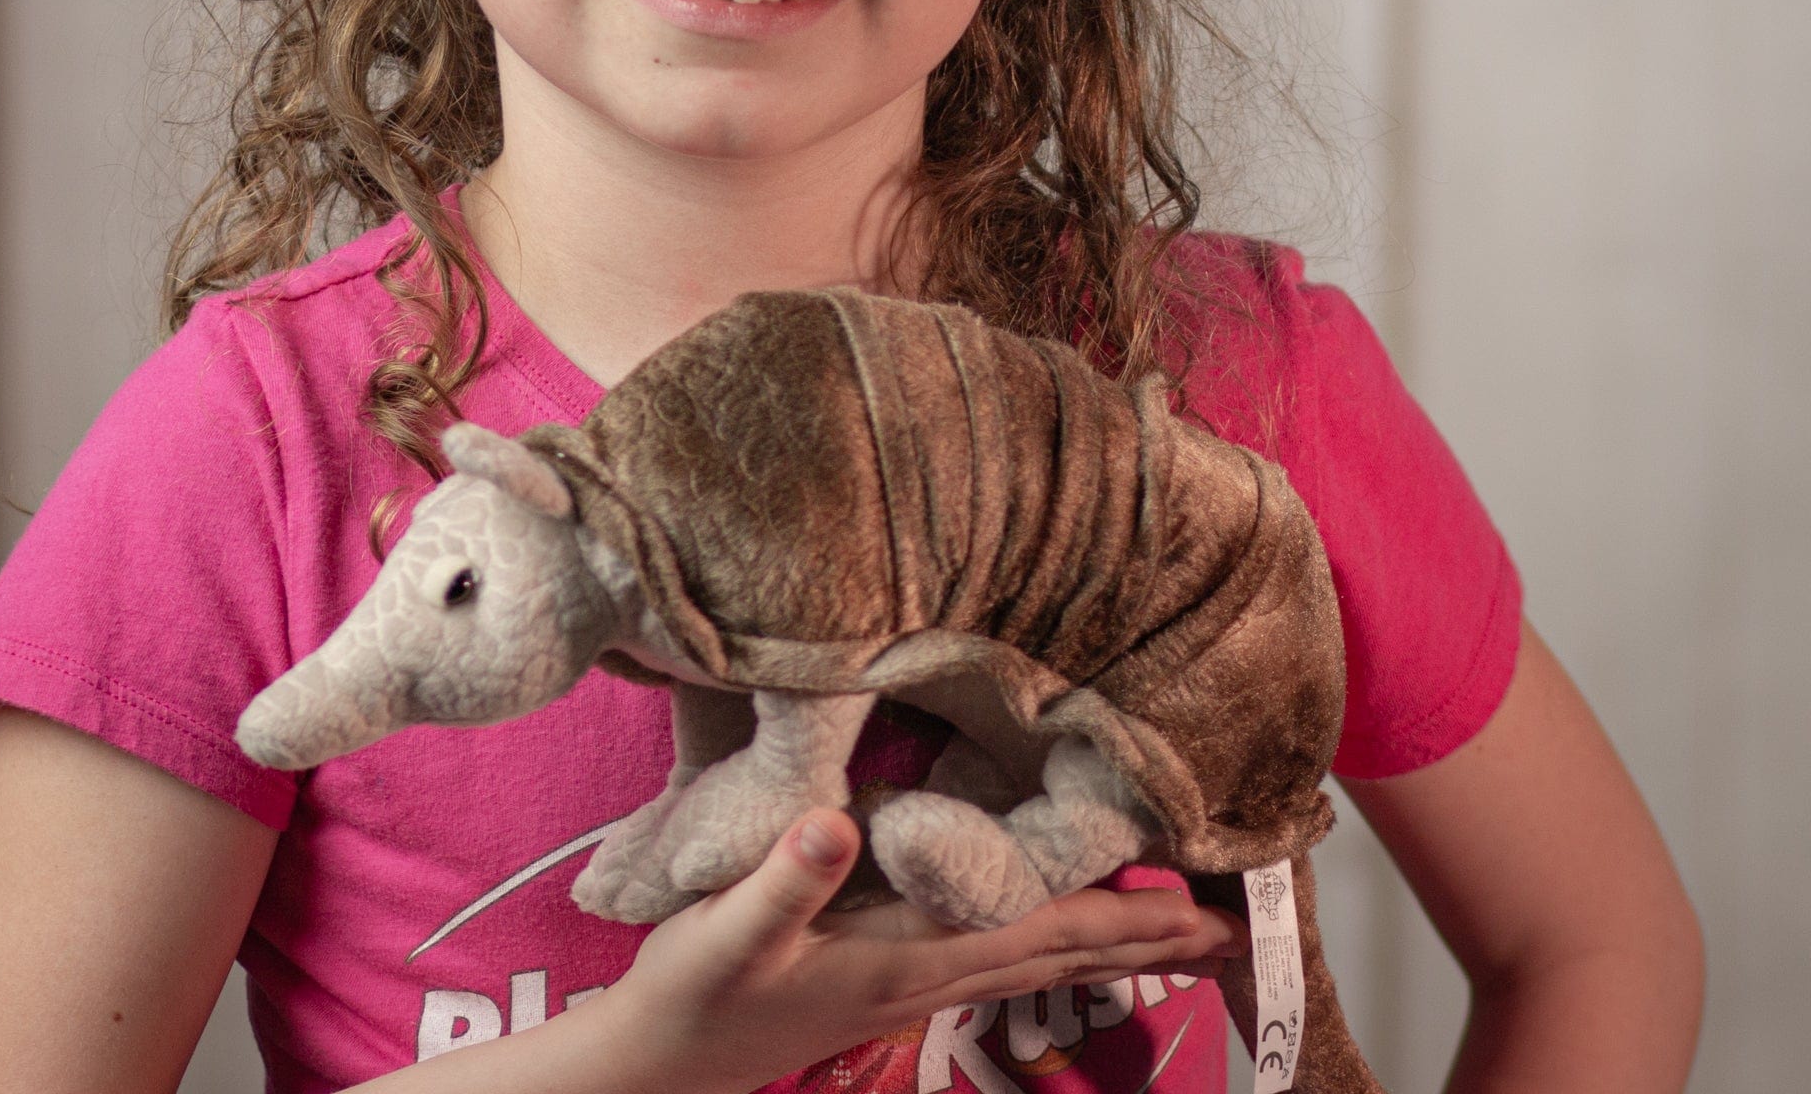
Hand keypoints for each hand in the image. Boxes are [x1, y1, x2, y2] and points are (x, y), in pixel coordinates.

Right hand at [591, 806, 1247, 1093]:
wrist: (659, 1065)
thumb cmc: (694, 992)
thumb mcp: (725, 933)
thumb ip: (784, 881)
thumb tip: (836, 826)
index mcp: (908, 957)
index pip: (1040, 932)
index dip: (1120, 916)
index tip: (1198, 906)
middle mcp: (928, 975)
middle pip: (1061, 954)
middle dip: (1147, 940)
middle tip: (1232, 929)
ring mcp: (913, 985)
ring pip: (1037, 961)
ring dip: (1112, 944)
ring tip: (1177, 932)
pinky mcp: (891, 980)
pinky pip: (999, 958)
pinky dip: (1053, 943)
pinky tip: (1061, 933)